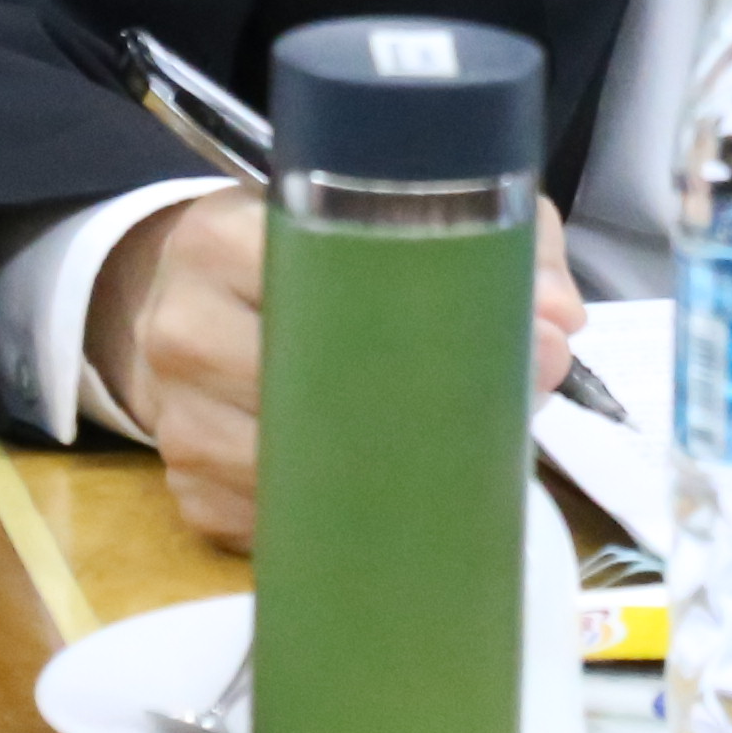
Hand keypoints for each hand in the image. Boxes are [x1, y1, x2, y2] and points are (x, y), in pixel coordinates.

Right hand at [80, 188, 586, 551]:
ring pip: (297, 469)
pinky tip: (380, 496)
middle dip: (416, 412)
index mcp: (220, 237)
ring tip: (451, 456)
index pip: (315, 274)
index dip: (423, 316)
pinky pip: (274, 521)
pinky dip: (339, 515)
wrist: (194, 304)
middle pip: (308, 388)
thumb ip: (480, 238)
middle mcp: (180, 327)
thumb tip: (555, 322)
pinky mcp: (187, 492)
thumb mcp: (388, 212)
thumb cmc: (306, 256)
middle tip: (497, 417)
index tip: (508, 350)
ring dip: (384, 476)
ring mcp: (176, 420)